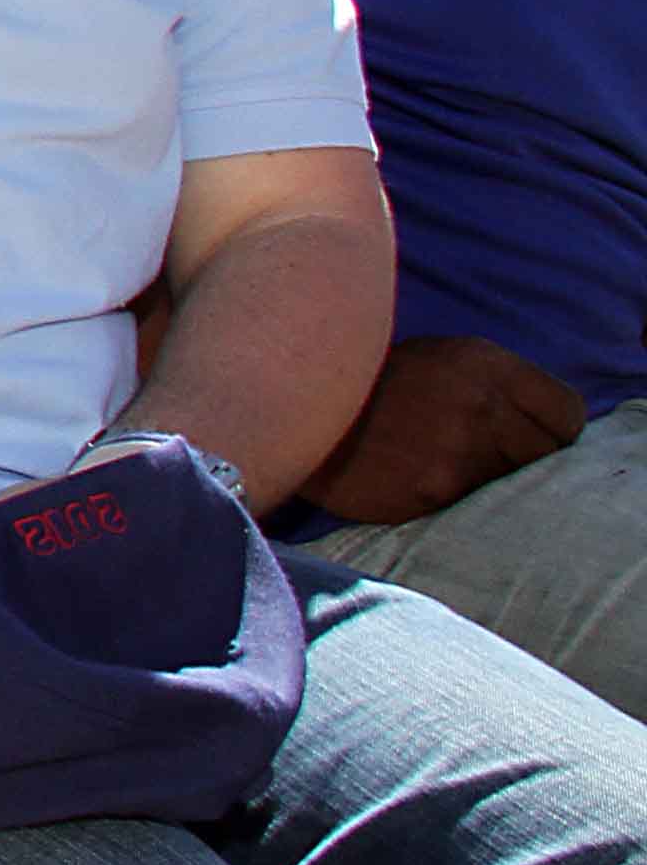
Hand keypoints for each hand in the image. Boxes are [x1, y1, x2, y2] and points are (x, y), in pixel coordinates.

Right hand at [302, 333, 586, 526]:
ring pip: (509, 484)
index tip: (522, 436)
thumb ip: (494, 386)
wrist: (295, 404)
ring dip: (482, 479)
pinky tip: (414, 478)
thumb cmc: (373, 384)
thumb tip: (542, 427)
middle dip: (517, 457)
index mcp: (488, 365)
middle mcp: (482, 404)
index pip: (568, 415)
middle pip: (545, 454)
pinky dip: (448, 495)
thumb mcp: (441, 359)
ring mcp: (460, 450)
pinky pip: (469, 504)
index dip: (548, 430)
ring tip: (438, 463)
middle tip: (474, 454)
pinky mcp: (434, 488)